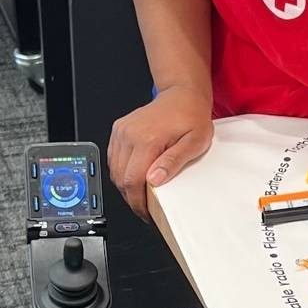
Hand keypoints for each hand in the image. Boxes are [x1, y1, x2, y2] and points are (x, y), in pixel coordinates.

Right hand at [107, 85, 213, 219]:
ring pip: (114, 170)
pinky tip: (135, 177)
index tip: (147, 213)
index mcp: (147, 138)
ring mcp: (122, 131)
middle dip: (132, 198)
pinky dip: (121, 171)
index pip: (132, 180)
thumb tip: (155, 180)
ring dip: (126, 186)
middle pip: (120, 178)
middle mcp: (129, 133)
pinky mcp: (119, 129)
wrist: (182, 93)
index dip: (138, 202)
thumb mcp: (195, 142)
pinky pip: (113, 158)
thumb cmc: (191, 115)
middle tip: (147, 208)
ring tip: (142, 194)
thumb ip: (174, 161)